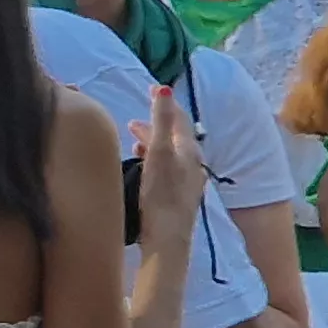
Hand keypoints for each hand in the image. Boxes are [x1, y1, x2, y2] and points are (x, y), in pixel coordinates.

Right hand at [129, 85, 207, 254]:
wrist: (168, 238)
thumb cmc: (160, 195)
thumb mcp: (158, 153)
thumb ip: (160, 122)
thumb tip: (164, 89)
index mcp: (189, 150)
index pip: (178, 118)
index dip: (164, 103)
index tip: (150, 90)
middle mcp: (193, 163)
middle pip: (174, 136)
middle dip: (156, 124)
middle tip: (134, 121)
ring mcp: (188, 181)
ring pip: (171, 153)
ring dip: (153, 143)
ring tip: (134, 141)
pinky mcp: (180, 196)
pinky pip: (169, 169)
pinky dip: (155, 160)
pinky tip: (144, 168)